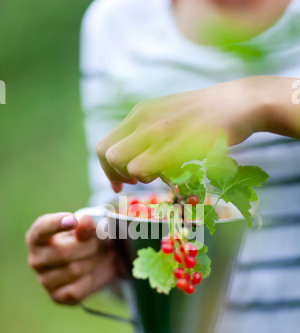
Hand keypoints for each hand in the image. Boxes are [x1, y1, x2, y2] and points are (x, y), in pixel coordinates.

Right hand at [26, 213, 119, 304]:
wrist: (102, 261)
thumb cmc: (89, 239)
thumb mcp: (91, 229)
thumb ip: (86, 226)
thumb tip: (84, 221)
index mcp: (37, 236)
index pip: (41, 229)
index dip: (56, 224)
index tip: (73, 221)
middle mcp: (35, 259)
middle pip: (63, 253)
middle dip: (88, 247)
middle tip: (96, 244)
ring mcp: (44, 280)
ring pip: (73, 271)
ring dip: (91, 262)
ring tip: (92, 258)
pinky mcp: (56, 297)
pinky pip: (76, 290)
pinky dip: (89, 281)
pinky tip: (88, 275)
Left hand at [96, 77, 270, 186]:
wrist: (240, 102)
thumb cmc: (208, 116)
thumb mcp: (170, 117)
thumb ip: (150, 135)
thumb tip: (135, 162)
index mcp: (140, 113)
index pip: (104, 145)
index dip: (108, 169)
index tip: (123, 183)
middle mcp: (144, 118)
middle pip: (108, 155)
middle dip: (118, 175)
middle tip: (140, 182)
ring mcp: (159, 129)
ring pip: (124, 163)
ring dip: (138, 177)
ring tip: (161, 174)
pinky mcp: (174, 140)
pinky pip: (146, 166)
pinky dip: (154, 176)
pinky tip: (172, 173)